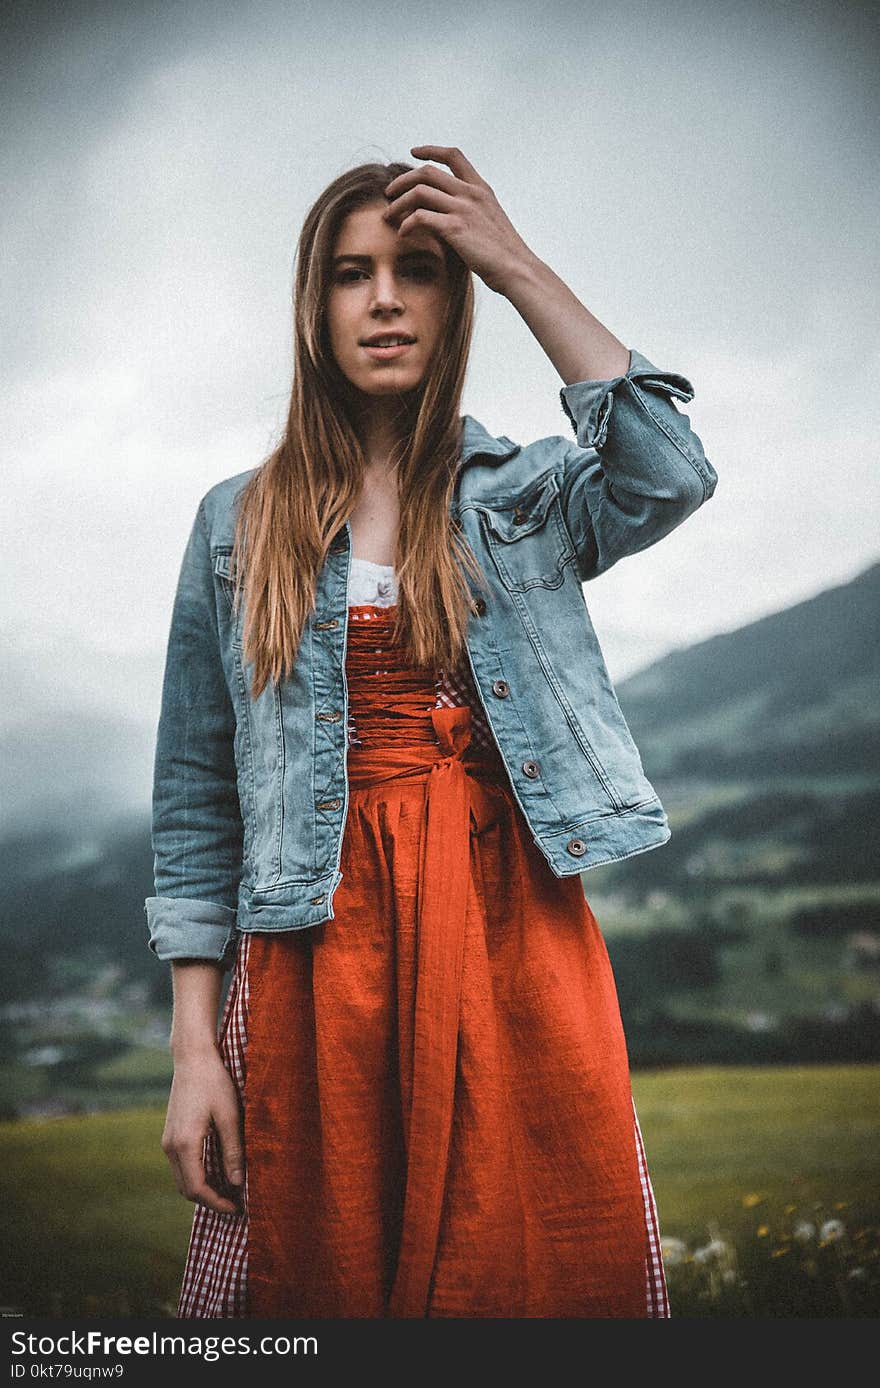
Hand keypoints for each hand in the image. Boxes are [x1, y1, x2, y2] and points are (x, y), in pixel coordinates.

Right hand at [161, 1048, 244, 1214]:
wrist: (192, 1058)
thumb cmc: (214, 1082)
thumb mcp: (229, 1116)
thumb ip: (233, 1152)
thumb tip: (238, 1183)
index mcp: (185, 1144)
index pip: (197, 1188)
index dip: (217, 1203)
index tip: (237, 1207)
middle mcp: (171, 1147)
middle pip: (187, 1189)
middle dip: (211, 1200)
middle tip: (236, 1202)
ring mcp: (167, 1141)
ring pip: (183, 1179)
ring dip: (204, 1189)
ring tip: (230, 1189)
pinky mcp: (170, 1135)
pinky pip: (181, 1166)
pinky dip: (197, 1175)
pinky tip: (217, 1171)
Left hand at [383, 145, 536, 294]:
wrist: (517, 270)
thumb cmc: (504, 255)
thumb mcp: (489, 223)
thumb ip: (470, 212)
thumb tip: (447, 216)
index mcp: (481, 189)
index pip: (453, 156)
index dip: (430, 151)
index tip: (413, 153)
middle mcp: (471, 193)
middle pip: (427, 172)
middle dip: (402, 180)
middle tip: (389, 193)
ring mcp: (463, 209)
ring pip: (418, 192)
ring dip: (398, 203)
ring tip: (388, 216)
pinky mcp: (455, 228)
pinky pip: (420, 217)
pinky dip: (406, 223)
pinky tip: (402, 233)